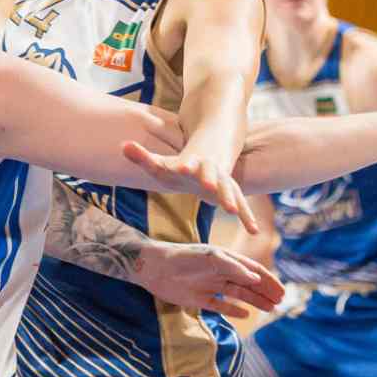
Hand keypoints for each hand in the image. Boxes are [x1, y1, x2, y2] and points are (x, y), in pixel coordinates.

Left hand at [122, 140, 258, 233]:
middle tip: (209, 184)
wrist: (210, 156)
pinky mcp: (231, 193)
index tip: (182, 167)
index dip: (185, 165)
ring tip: (232, 211)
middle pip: (211, 174)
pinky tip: (254, 230)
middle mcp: (209, 170)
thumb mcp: (161, 163)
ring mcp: (223, 181)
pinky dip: (247, 216)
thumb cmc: (181, 165)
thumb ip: (142, 157)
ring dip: (231, 199)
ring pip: (228, 189)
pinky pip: (242, 205)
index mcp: (191, 163)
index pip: (186, 164)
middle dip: (210, 179)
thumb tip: (122, 145)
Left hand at [135, 240, 284, 317]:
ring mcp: (211, 286)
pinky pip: (221, 306)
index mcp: (226, 259)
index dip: (268, 280)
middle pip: (249, 284)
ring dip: (255, 301)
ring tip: (270, 308)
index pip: (252, 270)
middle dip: (265, 292)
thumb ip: (233, 267)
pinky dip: (233, 310)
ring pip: (238, 295)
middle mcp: (220, 272)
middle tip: (280, 302)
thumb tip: (256, 279)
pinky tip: (245, 315)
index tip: (281, 290)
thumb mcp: (211, 258)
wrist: (156, 267)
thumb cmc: (184, 257)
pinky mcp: (199, 299)